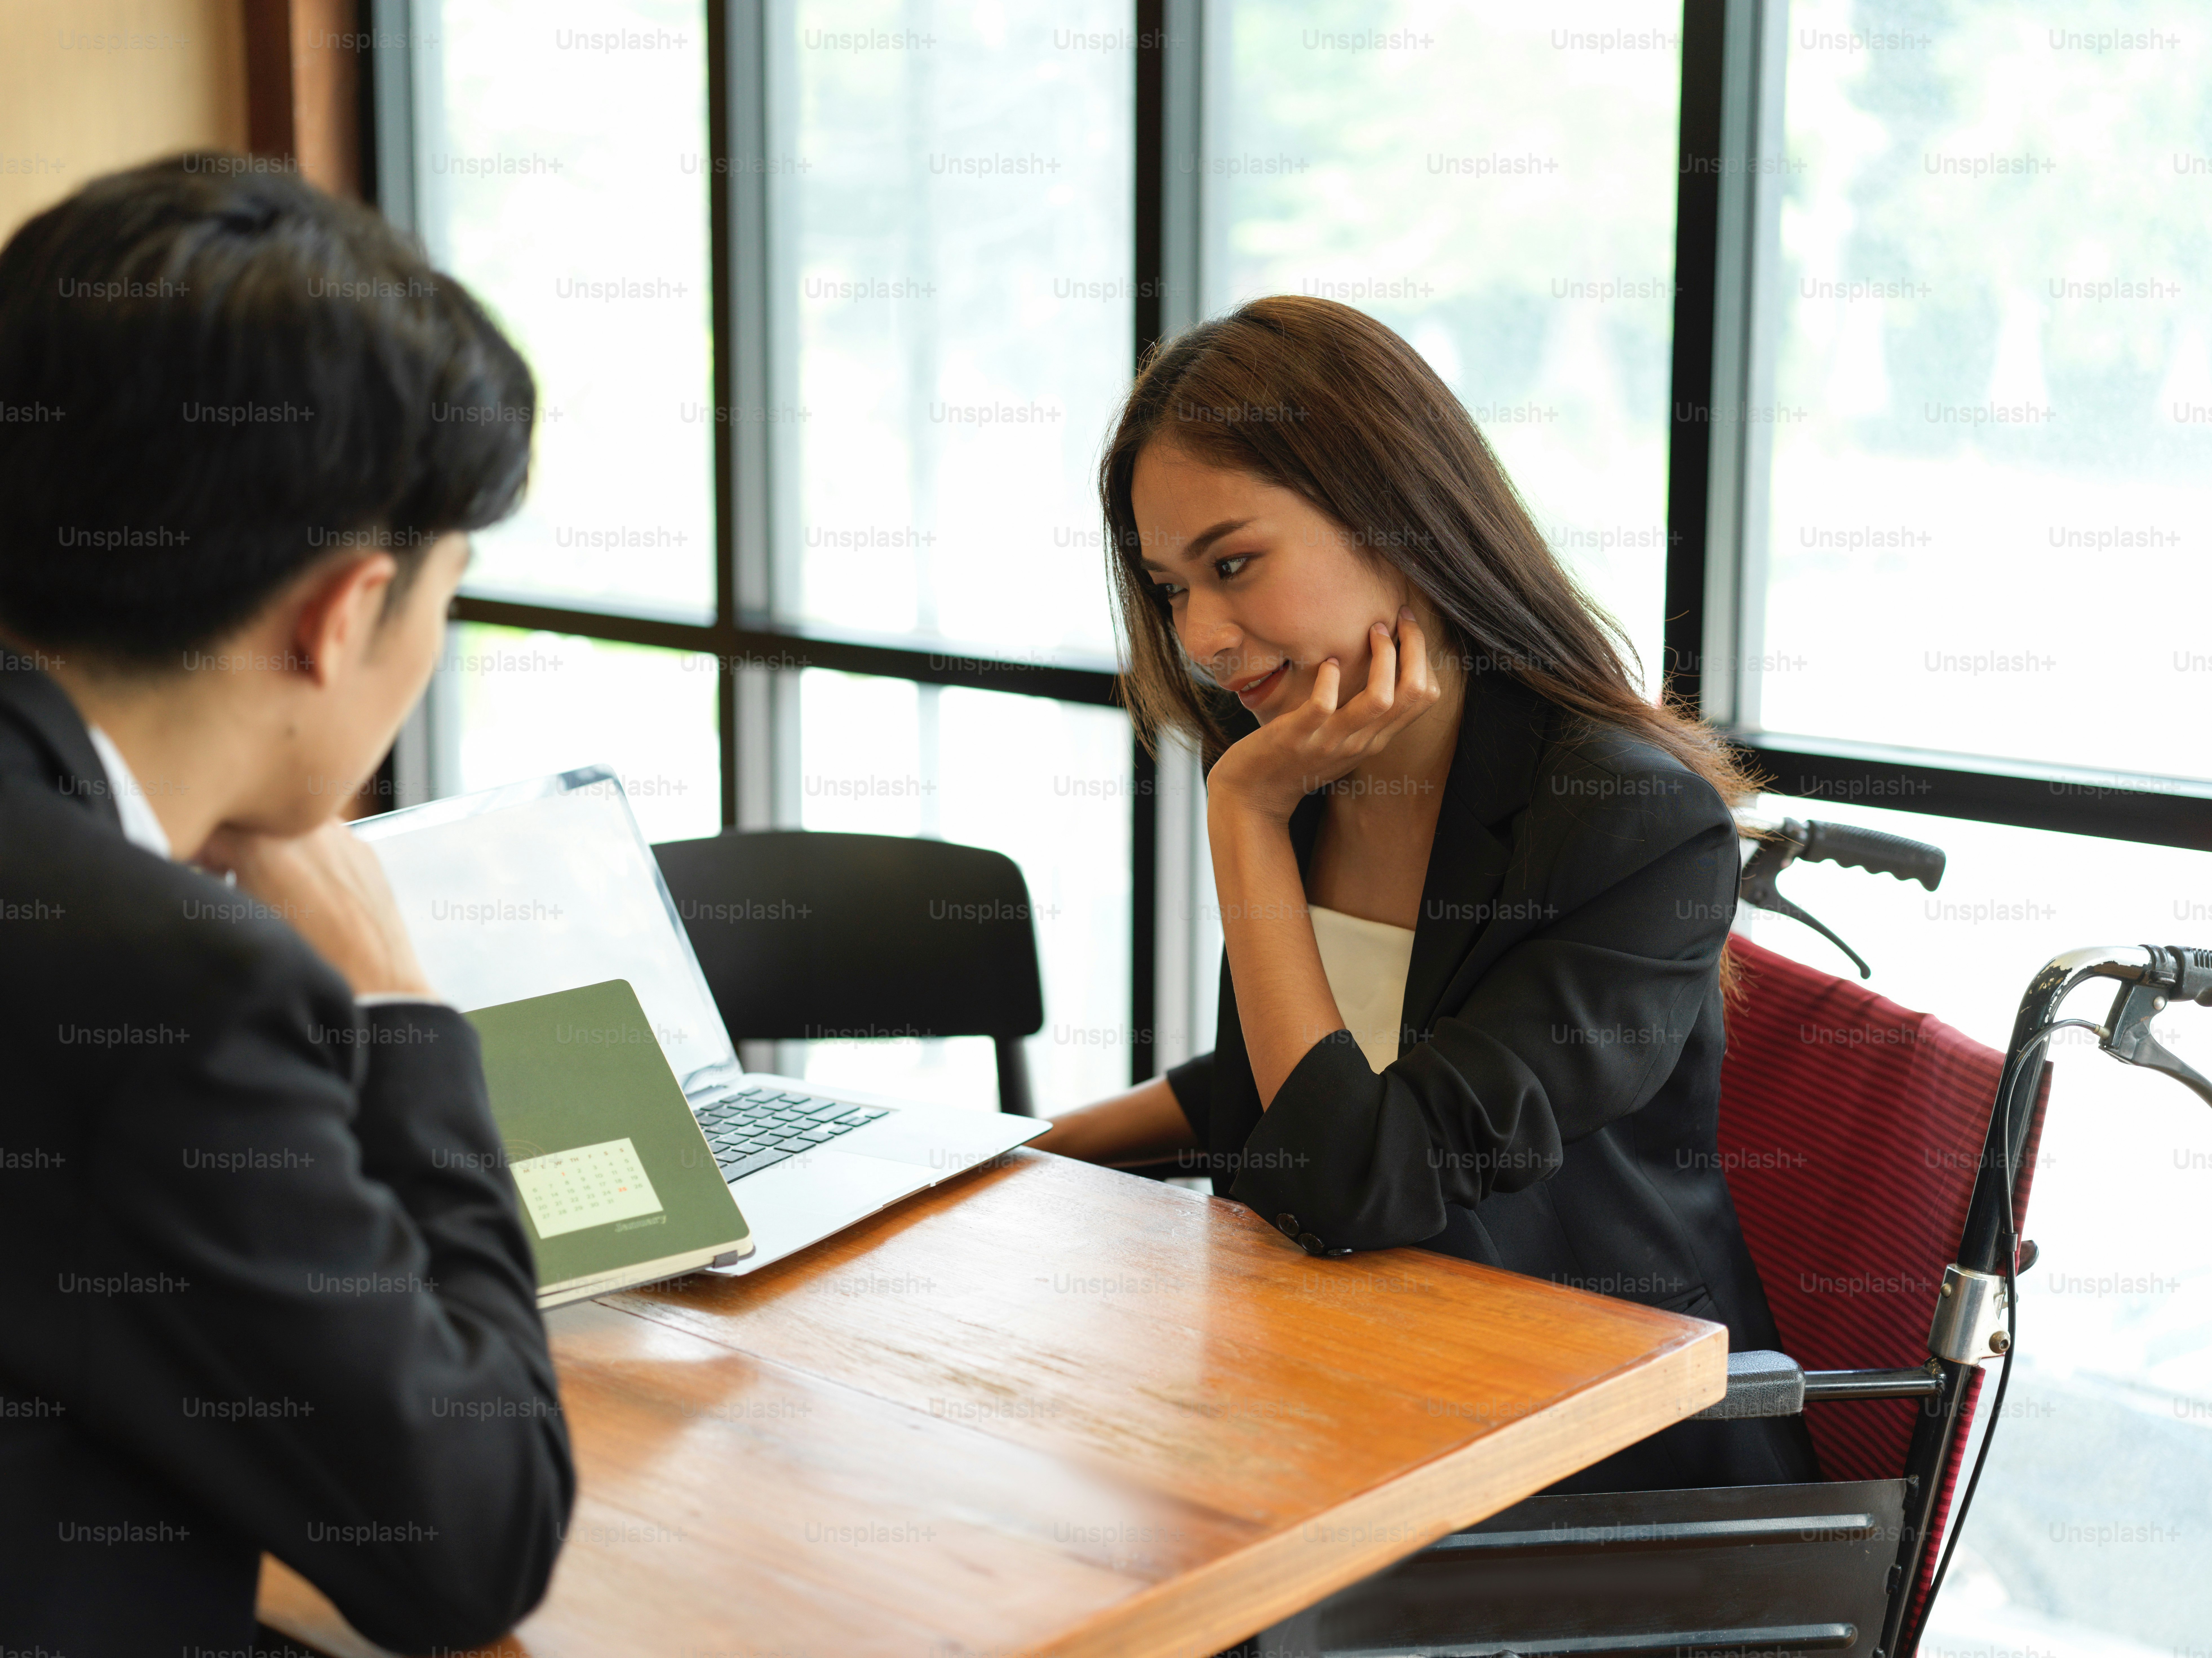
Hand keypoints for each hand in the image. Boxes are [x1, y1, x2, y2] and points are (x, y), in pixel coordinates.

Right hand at [197, 818, 435, 998]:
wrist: (372, 983)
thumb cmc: (303, 960)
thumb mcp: (238, 920)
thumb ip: (209, 884)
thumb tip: (200, 865)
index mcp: (260, 843)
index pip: (211, 827)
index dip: (198, 848)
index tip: (199, 867)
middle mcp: (302, 829)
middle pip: (253, 821)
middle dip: (238, 844)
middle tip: (231, 877)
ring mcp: (339, 836)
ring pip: (291, 829)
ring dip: (277, 849)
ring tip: (275, 890)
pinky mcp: (364, 851)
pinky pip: (325, 843)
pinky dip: (311, 858)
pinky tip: (311, 895)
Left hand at [1206, 607, 1442, 823]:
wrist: (1253, 797)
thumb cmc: (1294, 760)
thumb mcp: (1340, 740)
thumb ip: (1360, 715)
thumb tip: (1377, 671)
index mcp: (1374, 739)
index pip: (1424, 698)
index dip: (1425, 658)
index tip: (1408, 628)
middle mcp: (1361, 742)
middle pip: (1411, 693)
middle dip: (1413, 647)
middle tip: (1398, 616)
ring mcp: (1330, 741)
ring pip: (1379, 699)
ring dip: (1382, 658)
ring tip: (1372, 630)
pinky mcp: (1297, 737)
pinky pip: (1323, 706)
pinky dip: (1328, 680)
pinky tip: (1326, 662)